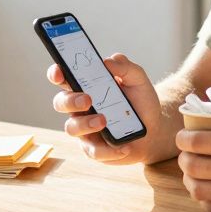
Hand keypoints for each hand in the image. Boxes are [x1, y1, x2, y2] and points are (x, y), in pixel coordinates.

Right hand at [47, 53, 162, 164]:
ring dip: (86, 124)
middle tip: (88, 100)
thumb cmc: (140, 103)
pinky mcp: (93, 149)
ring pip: (71, 128)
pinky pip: (93, 151)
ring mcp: (84, 129)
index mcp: (86, 86)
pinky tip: (124, 147)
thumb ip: (126, 67)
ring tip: (104, 122)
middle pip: (60, 102)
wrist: (153, 131)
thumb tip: (109, 60)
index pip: (64, 78)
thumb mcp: (138, 80)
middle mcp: (80, 107)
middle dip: (70, 101)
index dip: (56, 74)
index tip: (59, 72)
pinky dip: (109, 150)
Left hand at [175, 115, 210, 211]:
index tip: (183, 137)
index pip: (196, 142)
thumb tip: (208, 110)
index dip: (182, 139)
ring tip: (194, 173)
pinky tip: (208, 189)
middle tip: (186, 155)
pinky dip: (204, 197)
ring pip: (197, 190)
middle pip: (191, 166)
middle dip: (183, 159)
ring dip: (190, 180)